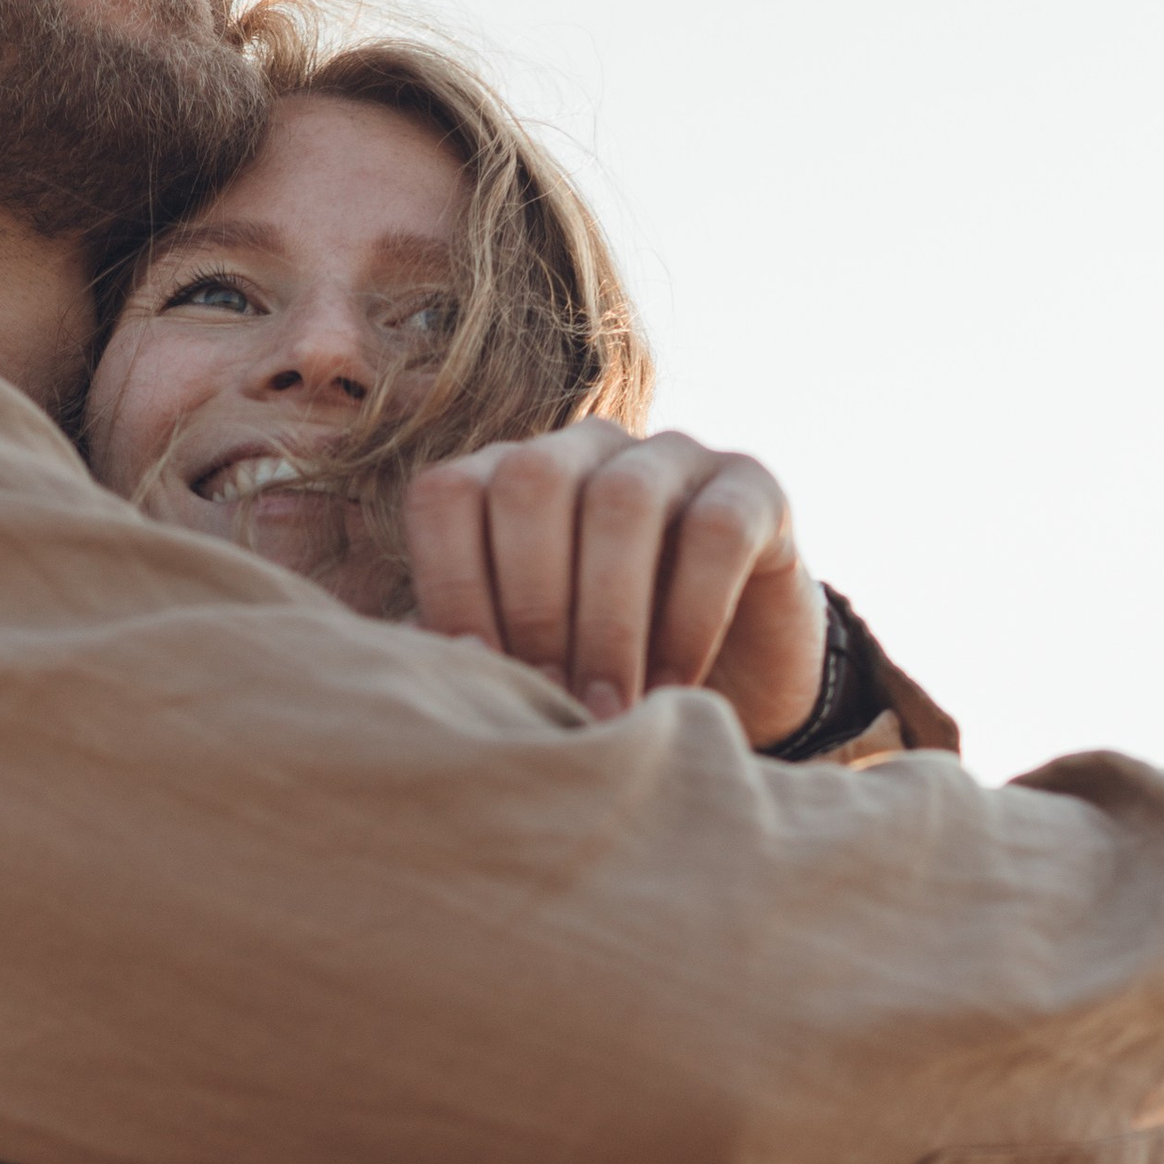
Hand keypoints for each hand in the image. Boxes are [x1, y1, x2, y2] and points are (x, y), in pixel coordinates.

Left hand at [402, 424, 826, 744]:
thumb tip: (410, 672)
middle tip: (552, 700)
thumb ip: (472, 655)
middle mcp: (584, 449)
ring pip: (621, 501)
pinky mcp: (753, 489)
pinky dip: (687, 620)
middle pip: (530, 481)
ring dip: (608, 622)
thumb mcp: (528, 668)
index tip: (479, 677)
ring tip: (608, 714)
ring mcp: (672, 457)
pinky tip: (673, 690)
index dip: (451, 584)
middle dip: (533, 606)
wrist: (739, 689)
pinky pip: (713, 533)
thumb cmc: (605, 679)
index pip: (450, 494)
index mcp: (508, 481)